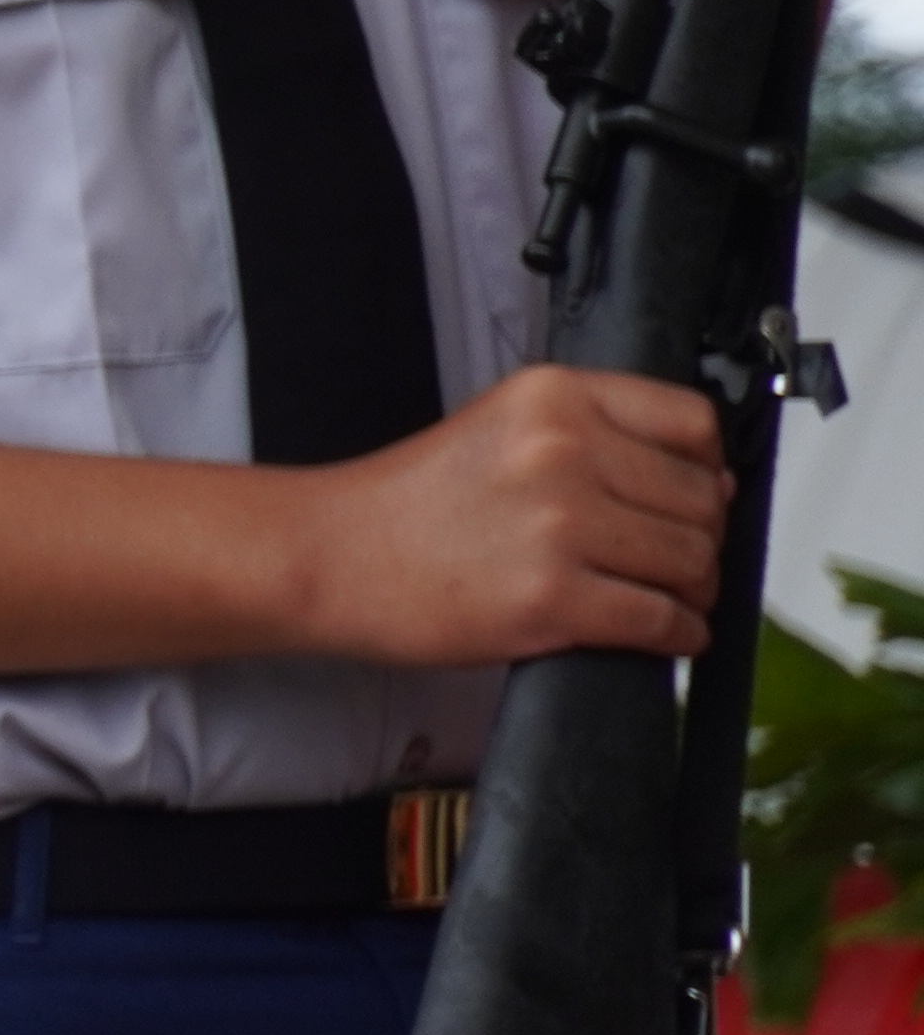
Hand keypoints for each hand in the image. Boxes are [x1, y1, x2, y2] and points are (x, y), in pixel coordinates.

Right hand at [285, 365, 728, 665]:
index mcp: (552, 397)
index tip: (695, 492)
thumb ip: (590, 435)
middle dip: (699, 539)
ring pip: (691, 562)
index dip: (706, 467)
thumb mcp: (498, 426)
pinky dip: (678, 636)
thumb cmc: (405, 504)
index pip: (692, 422)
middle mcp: (563, 452)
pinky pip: (662, 621)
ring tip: (666, 599)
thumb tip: (704, 482)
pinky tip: (663, 635)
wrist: (328, 558)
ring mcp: (560, 527)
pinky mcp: (552, 600)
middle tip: (674, 561)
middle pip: (699, 500)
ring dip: (693, 591)